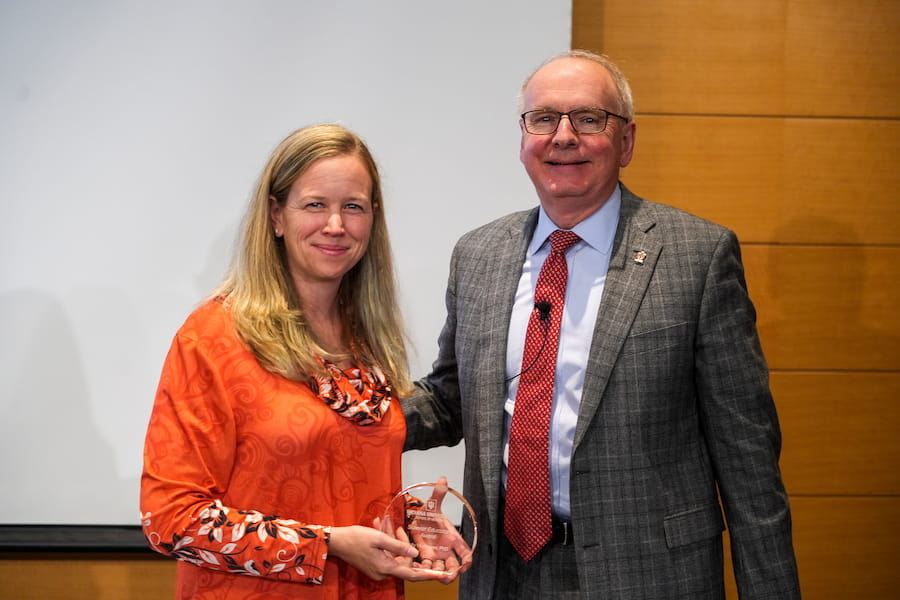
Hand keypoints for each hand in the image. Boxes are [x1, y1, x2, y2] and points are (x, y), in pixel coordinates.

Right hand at [328, 524, 450, 582]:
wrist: (335, 541)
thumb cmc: (355, 538)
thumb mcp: (378, 538)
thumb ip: (398, 545)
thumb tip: (414, 552)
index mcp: (385, 567)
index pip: (411, 574)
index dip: (427, 575)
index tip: (440, 575)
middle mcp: (382, 572)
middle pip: (403, 561)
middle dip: (404, 544)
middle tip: (399, 529)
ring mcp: (378, 569)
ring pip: (394, 555)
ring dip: (393, 540)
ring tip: (384, 525)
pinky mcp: (374, 564)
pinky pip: (386, 554)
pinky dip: (387, 542)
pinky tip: (380, 527)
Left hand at [390, 476, 473, 581]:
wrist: (417, 519)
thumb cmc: (430, 514)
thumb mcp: (433, 505)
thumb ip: (438, 494)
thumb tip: (442, 479)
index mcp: (453, 539)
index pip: (465, 553)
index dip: (467, 561)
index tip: (464, 565)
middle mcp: (447, 550)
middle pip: (454, 567)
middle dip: (452, 573)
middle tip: (446, 575)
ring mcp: (437, 555)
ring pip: (440, 571)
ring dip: (436, 574)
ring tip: (429, 572)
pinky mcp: (426, 557)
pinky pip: (426, 568)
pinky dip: (422, 570)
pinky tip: (416, 567)